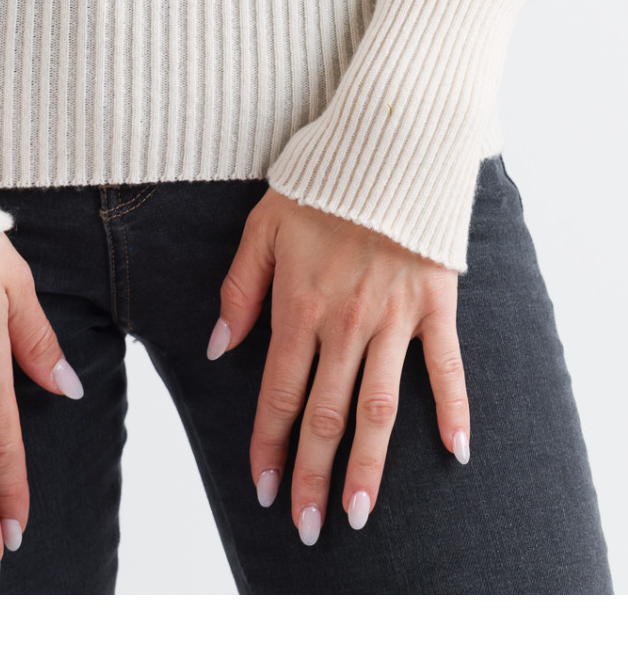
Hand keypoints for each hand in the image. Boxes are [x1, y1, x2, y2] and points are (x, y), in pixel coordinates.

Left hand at [207, 187, 469, 543]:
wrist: (386, 145)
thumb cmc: (318, 185)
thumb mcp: (262, 228)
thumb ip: (239, 289)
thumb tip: (219, 347)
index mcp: (299, 308)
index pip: (279, 395)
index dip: (269, 446)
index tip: (264, 490)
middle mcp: (345, 324)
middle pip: (325, 415)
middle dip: (312, 476)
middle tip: (308, 527)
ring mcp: (394, 318)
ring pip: (379, 406)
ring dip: (368, 464)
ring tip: (358, 513)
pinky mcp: (435, 304)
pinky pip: (447, 366)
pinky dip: (454, 409)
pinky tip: (455, 452)